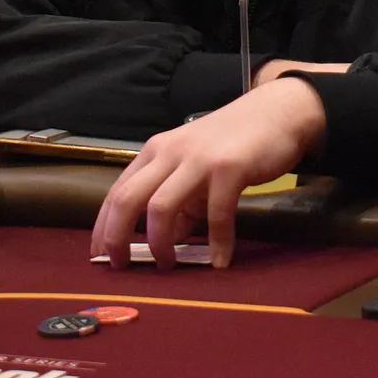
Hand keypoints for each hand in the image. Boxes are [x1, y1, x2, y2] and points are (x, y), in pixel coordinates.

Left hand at [90, 78, 326, 270]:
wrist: (277, 112)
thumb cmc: (233, 142)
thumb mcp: (196, 168)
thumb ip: (181, 202)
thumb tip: (168, 240)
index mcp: (156, 151)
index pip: (117, 191)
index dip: (104, 226)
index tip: (100, 256)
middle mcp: (170, 152)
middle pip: (128, 198)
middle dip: (117, 238)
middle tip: (121, 265)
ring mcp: (198, 159)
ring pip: (161, 207)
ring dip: (160, 244)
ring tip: (168, 265)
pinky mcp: (229, 168)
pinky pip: (216, 214)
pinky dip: (217, 242)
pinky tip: (220, 261)